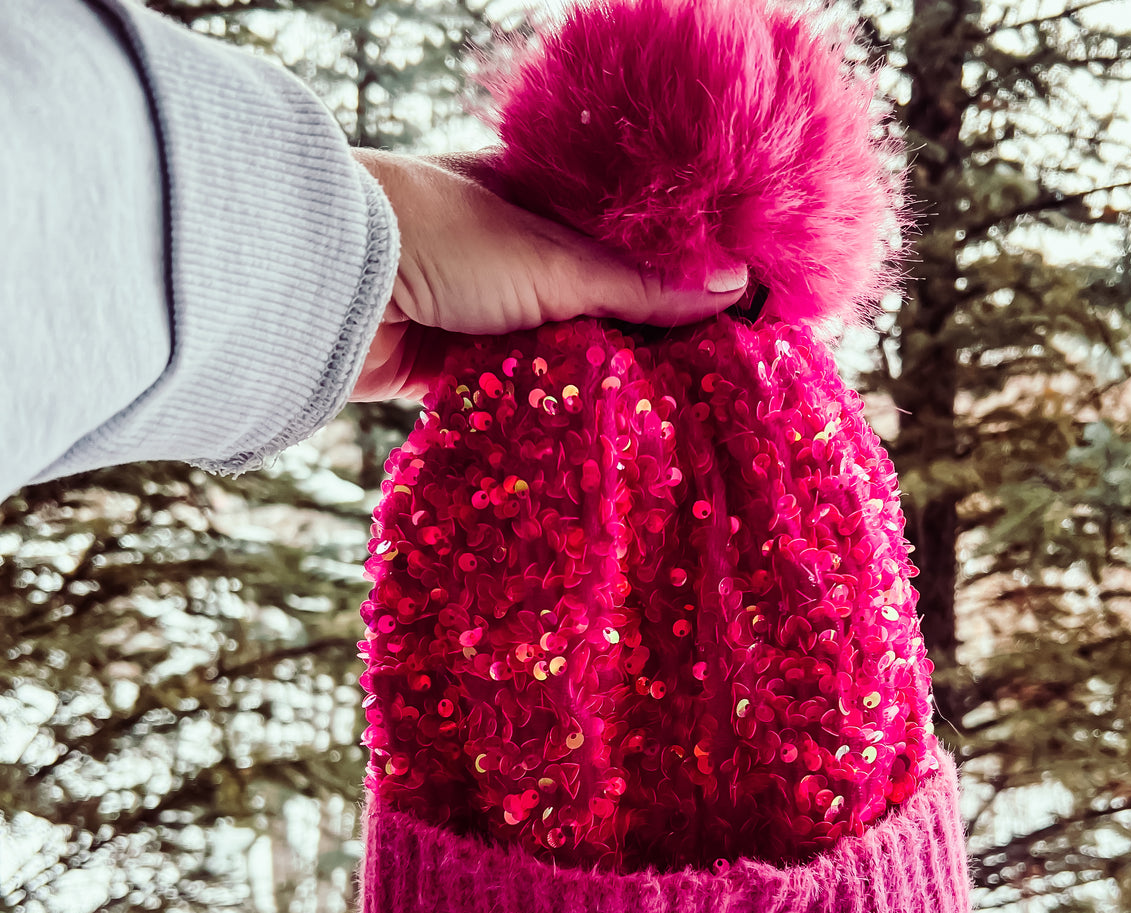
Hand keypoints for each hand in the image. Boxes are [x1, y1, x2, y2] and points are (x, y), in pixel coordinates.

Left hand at [348, 148, 749, 404]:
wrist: (328, 284)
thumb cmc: (441, 239)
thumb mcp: (556, 260)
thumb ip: (641, 283)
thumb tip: (735, 286)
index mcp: (546, 201)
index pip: (635, 243)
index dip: (683, 278)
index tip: (733, 316)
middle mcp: (520, 253)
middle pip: (605, 303)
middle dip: (647, 339)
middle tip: (709, 377)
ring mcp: (490, 309)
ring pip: (566, 351)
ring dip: (602, 379)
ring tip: (668, 412)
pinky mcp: (461, 363)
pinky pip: (525, 388)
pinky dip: (555, 404)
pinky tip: (602, 427)